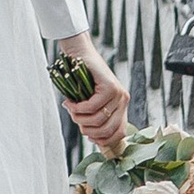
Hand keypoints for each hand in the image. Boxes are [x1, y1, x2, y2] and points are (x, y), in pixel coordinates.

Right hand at [57, 34, 127, 156]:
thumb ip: (94, 117)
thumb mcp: (91, 101)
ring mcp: (118, 94)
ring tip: (71, 109)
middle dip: (87, 129)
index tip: (88, 136)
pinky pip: (92, 107)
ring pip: (99, 119)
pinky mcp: (110, 87)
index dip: (103, 140)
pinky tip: (70, 102)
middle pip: (107, 130)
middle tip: (75, 119)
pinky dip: (78, 108)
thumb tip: (92, 137)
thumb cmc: (82, 78)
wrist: (80, 53)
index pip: (119, 134)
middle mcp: (123, 101)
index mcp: (121, 106)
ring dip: (80, 118)